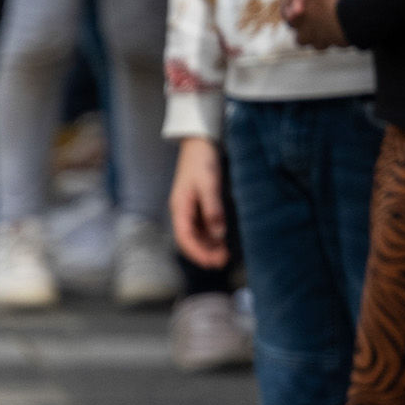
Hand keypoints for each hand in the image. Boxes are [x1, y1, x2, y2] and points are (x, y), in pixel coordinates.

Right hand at [170, 134, 228, 267]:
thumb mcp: (209, 184)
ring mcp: (190, 209)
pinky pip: (203, 226)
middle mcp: (183, 211)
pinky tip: (222, 242)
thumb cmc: (202, 161)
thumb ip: (213, 209)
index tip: (211, 262)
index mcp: (180, 208)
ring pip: (197, 234)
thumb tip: (219, 234)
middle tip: (221, 262)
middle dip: (204, 253)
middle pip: (190, 239)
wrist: (199, 142)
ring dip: (209, 246)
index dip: (197, 252)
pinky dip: (212, 236)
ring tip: (224, 256)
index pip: (185, 237)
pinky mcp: (198, 205)